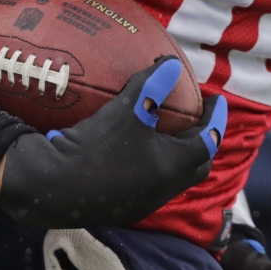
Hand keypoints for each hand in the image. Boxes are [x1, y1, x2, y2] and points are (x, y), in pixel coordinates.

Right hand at [0, 56, 226, 228]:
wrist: (54, 186)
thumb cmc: (98, 146)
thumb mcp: (128, 108)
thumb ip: (153, 83)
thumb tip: (171, 64)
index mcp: (173, 167)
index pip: (209, 141)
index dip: (216, 118)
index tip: (216, 100)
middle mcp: (164, 189)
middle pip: (196, 164)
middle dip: (202, 139)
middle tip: (196, 116)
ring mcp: (143, 202)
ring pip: (173, 176)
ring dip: (176, 153)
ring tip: (168, 128)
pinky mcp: (122, 206)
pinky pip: (150, 182)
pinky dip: (154, 162)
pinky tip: (136, 146)